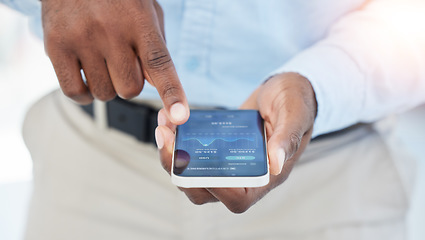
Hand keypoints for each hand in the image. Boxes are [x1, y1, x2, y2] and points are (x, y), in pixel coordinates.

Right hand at [42, 0, 188, 123]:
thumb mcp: (146, 11)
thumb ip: (155, 47)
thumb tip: (157, 85)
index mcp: (139, 22)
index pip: (160, 64)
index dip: (172, 94)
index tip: (180, 116)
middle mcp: (111, 31)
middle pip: (130, 89)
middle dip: (130, 82)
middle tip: (121, 61)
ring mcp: (82, 39)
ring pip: (105, 93)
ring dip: (107, 85)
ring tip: (102, 60)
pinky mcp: (56, 46)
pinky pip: (75, 92)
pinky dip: (84, 93)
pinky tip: (86, 74)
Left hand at [155, 72, 316, 212]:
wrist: (286, 89)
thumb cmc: (296, 100)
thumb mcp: (295, 112)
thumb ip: (287, 137)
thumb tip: (274, 163)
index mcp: (268, 175)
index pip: (238, 199)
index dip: (215, 190)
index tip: (193, 163)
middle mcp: (246, 174)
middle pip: (206, 191)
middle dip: (180, 170)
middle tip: (166, 139)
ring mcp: (230, 162)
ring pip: (194, 175)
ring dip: (173, 155)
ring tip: (164, 127)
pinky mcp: (219, 149)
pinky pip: (194, 154)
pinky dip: (179, 142)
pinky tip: (170, 121)